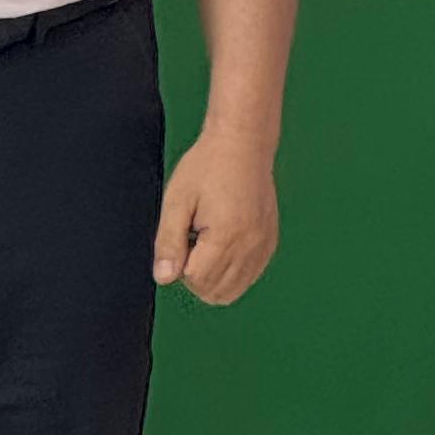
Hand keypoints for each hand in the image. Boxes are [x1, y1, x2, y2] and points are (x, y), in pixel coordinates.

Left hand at [153, 127, 280, 306]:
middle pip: (214, 291)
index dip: (180, 264)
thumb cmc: (208, 165)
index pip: (196, 280)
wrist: (243, 142)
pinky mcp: (270, 241)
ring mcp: (263, 244)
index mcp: (226, 235)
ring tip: (208, 242)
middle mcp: (250, 244)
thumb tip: (164, 278)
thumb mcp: (177, 200)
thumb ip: (168, 243)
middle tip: (194, 238)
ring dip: (214, 276)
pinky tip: (224, 244)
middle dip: (196, 275)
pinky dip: (233, 271)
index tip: (184, 234)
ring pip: (233, 290)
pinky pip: (249, 276)